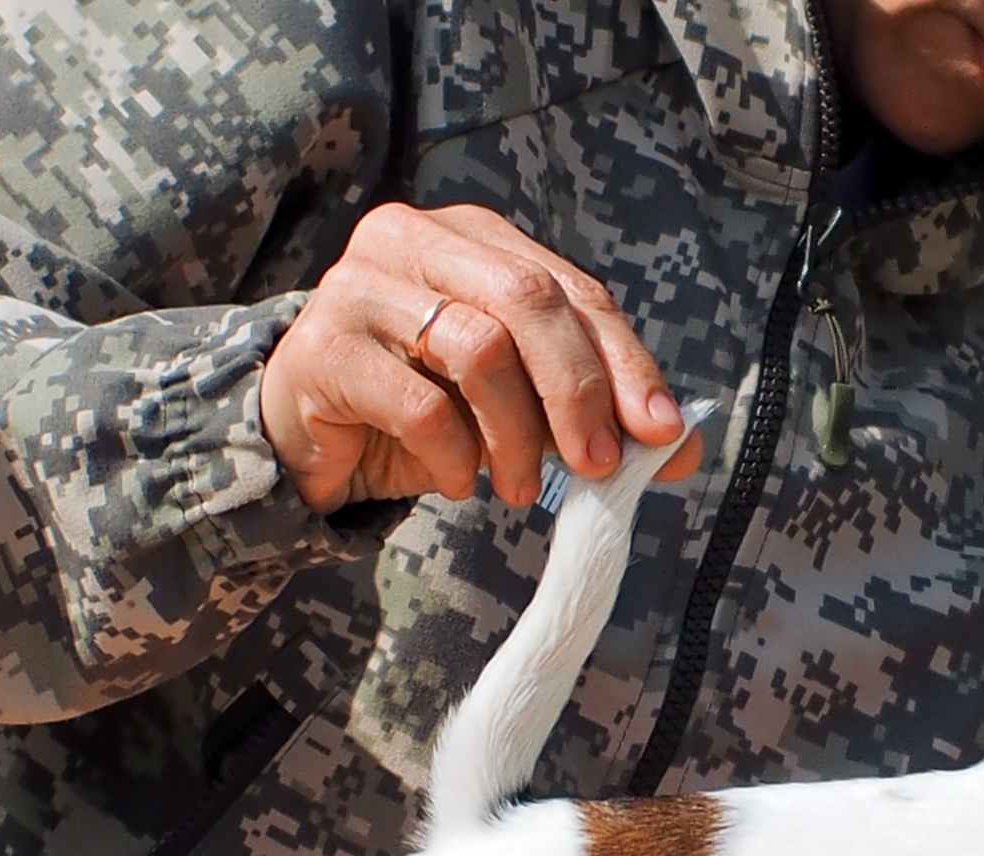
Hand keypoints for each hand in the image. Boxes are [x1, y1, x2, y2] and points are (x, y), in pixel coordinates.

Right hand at [260, 202, 704, 514]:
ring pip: (479, 349)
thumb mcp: (518, 407)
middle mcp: (414, 239)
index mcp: (475, 238)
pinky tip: (456, 481)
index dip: (625, 362)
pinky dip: (455, 457)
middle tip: (599, 467)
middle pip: (528, 301)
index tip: (660, 433)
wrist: (306, 440)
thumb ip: (592, 412)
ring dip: (517, 437)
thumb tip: (677, 447)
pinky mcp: (322, 345)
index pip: (572, 290)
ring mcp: (360, 285)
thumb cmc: (422, 410)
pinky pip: (419, 405)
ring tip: (519, 488)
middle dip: (579, 392)